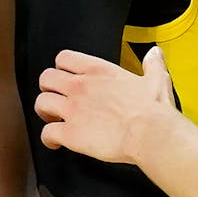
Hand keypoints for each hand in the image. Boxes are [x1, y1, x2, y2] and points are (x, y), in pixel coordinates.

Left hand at [38, 46, 174, 162]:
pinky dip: (48, 139)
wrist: (149, 133)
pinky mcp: (70, 133)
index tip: (66, 76)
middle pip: (46, 78)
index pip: (64, 58)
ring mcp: (72, 109)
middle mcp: (81, 86)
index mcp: (99, 71)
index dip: (62, 67)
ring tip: (53, 119)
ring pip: (41, 103)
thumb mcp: (156, 80)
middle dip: (48, 88)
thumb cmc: (153, 109)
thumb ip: (152, 65)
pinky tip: (55, 143)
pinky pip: (47, 133)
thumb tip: (154, 53)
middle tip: (56, 98)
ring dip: (45, 111)